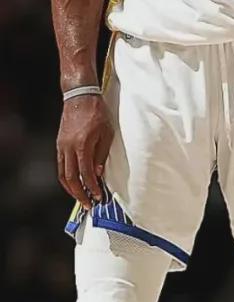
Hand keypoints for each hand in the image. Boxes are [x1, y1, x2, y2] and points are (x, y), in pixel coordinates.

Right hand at [56, 94, 112, 208]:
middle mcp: (68, 148)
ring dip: (71, 189)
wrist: (80, 97)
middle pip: (70, 178)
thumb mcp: (107, 134)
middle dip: (80, 194)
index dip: (92, 188)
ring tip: (81, 198)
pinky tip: (74, 183)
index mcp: (82, 146)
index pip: (86, 174)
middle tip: (89, 204)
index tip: (99, 197)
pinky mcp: (59, 144)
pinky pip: (60, 166)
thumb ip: (101, 155)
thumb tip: (98, 174)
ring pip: (62, 174)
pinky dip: (66, 178)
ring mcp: (61, 147)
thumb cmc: (97, 113)